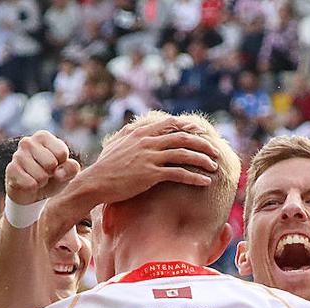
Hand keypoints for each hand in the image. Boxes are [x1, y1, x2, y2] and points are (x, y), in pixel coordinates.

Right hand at [5, 131, 81, 205]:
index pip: (62, 153)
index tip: (56, 165)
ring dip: (42, 182)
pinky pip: (30, 184)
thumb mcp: (67, 172)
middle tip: (46, 173)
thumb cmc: (53, 176)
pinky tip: (28, 183)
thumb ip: (71, 168)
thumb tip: (58, 173)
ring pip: (40, 176)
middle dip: (51, 174)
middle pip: (51, 163)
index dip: (62, 165)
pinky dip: (33, 188)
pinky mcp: (11, 170)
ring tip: (37, 178)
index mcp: (43, 136)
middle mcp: (28, 142)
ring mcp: (17, 155)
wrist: (33, 191)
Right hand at [76, 116, 219, 204]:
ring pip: (184, 154)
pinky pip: (178, 174)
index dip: (188, 126)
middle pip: (182, 137)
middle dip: (202, 143)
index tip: (200, 131)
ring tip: (214, 167)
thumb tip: (133, 127)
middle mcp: (147, 142)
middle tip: (214, 150)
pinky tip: (204, 181)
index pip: (170, 124)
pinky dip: (194, 177)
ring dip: (202, 160)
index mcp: (141, 133)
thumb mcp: (115, 143)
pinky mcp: (150, 174)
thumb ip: (128, 133)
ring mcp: (150, 157)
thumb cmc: (104, 166)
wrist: (95, 182)